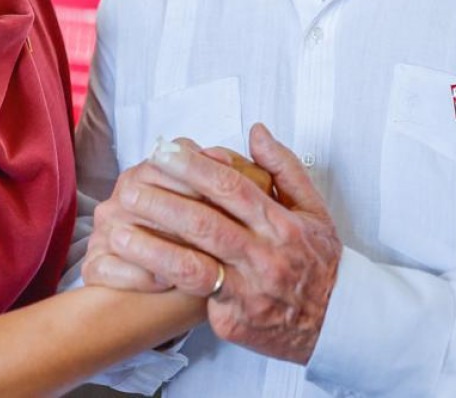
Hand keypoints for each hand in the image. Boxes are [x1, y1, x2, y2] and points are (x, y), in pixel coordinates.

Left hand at [95, 124, 342, 363]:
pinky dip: (164, 284)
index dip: (195, 168)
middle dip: (162, 203)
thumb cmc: (319, 260)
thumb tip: (255, 131)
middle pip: (205, 224)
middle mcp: (265, 257)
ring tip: (118, 231)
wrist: (338, 324)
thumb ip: (284, 168)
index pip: (232, 188)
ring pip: (191, 267)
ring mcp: (248, 293)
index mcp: (282, 225)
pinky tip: (135, 269)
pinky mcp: (233, 323)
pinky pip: (194, 300)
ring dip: (151, 248)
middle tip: (130, 186)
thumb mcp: (314, 209)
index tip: (165, 151)